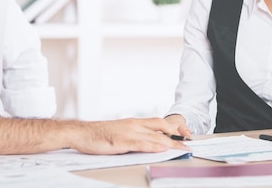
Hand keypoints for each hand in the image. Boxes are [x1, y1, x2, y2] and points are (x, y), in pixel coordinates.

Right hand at [69, 117, 190, 154]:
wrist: (82, 133)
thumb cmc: (99, 134)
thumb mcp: (119, 132)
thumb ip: (133, 136)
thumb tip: (145, 143)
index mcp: (134, 122)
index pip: (158, 122)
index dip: (173, 129)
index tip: (183, 135)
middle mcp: (134, 125)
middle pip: (161, 128)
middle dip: (176, 136)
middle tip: (188, 143)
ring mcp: (129, 132)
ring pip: (155, 137)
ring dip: (171, 143)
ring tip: (182, 149)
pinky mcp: (123, 142)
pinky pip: (142, 144)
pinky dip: (155, 146)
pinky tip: (163, 149)